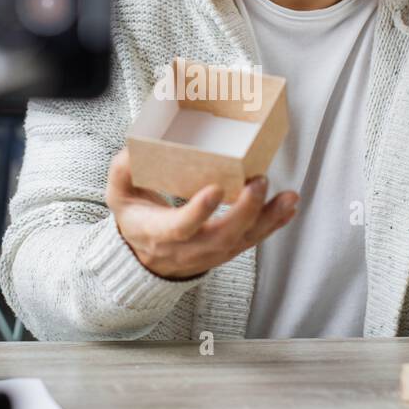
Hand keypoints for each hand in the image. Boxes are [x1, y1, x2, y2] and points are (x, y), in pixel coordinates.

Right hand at [105, 148, 299, 279]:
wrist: (146, 257)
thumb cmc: (136, 219)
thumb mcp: (119, 196)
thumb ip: (123, 172)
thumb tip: (134, 150)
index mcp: (160, 234)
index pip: (181, 227)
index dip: (198, 212)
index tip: (215, 189)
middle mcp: (189, 248)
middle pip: (221, 236)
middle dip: (244, 211)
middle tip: (258, 183)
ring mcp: (210, 253)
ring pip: (243, 241)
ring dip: (268, 219)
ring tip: (288, 197)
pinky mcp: (227, 251)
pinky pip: (253, 240)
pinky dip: (273, 223)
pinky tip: (288, 207)